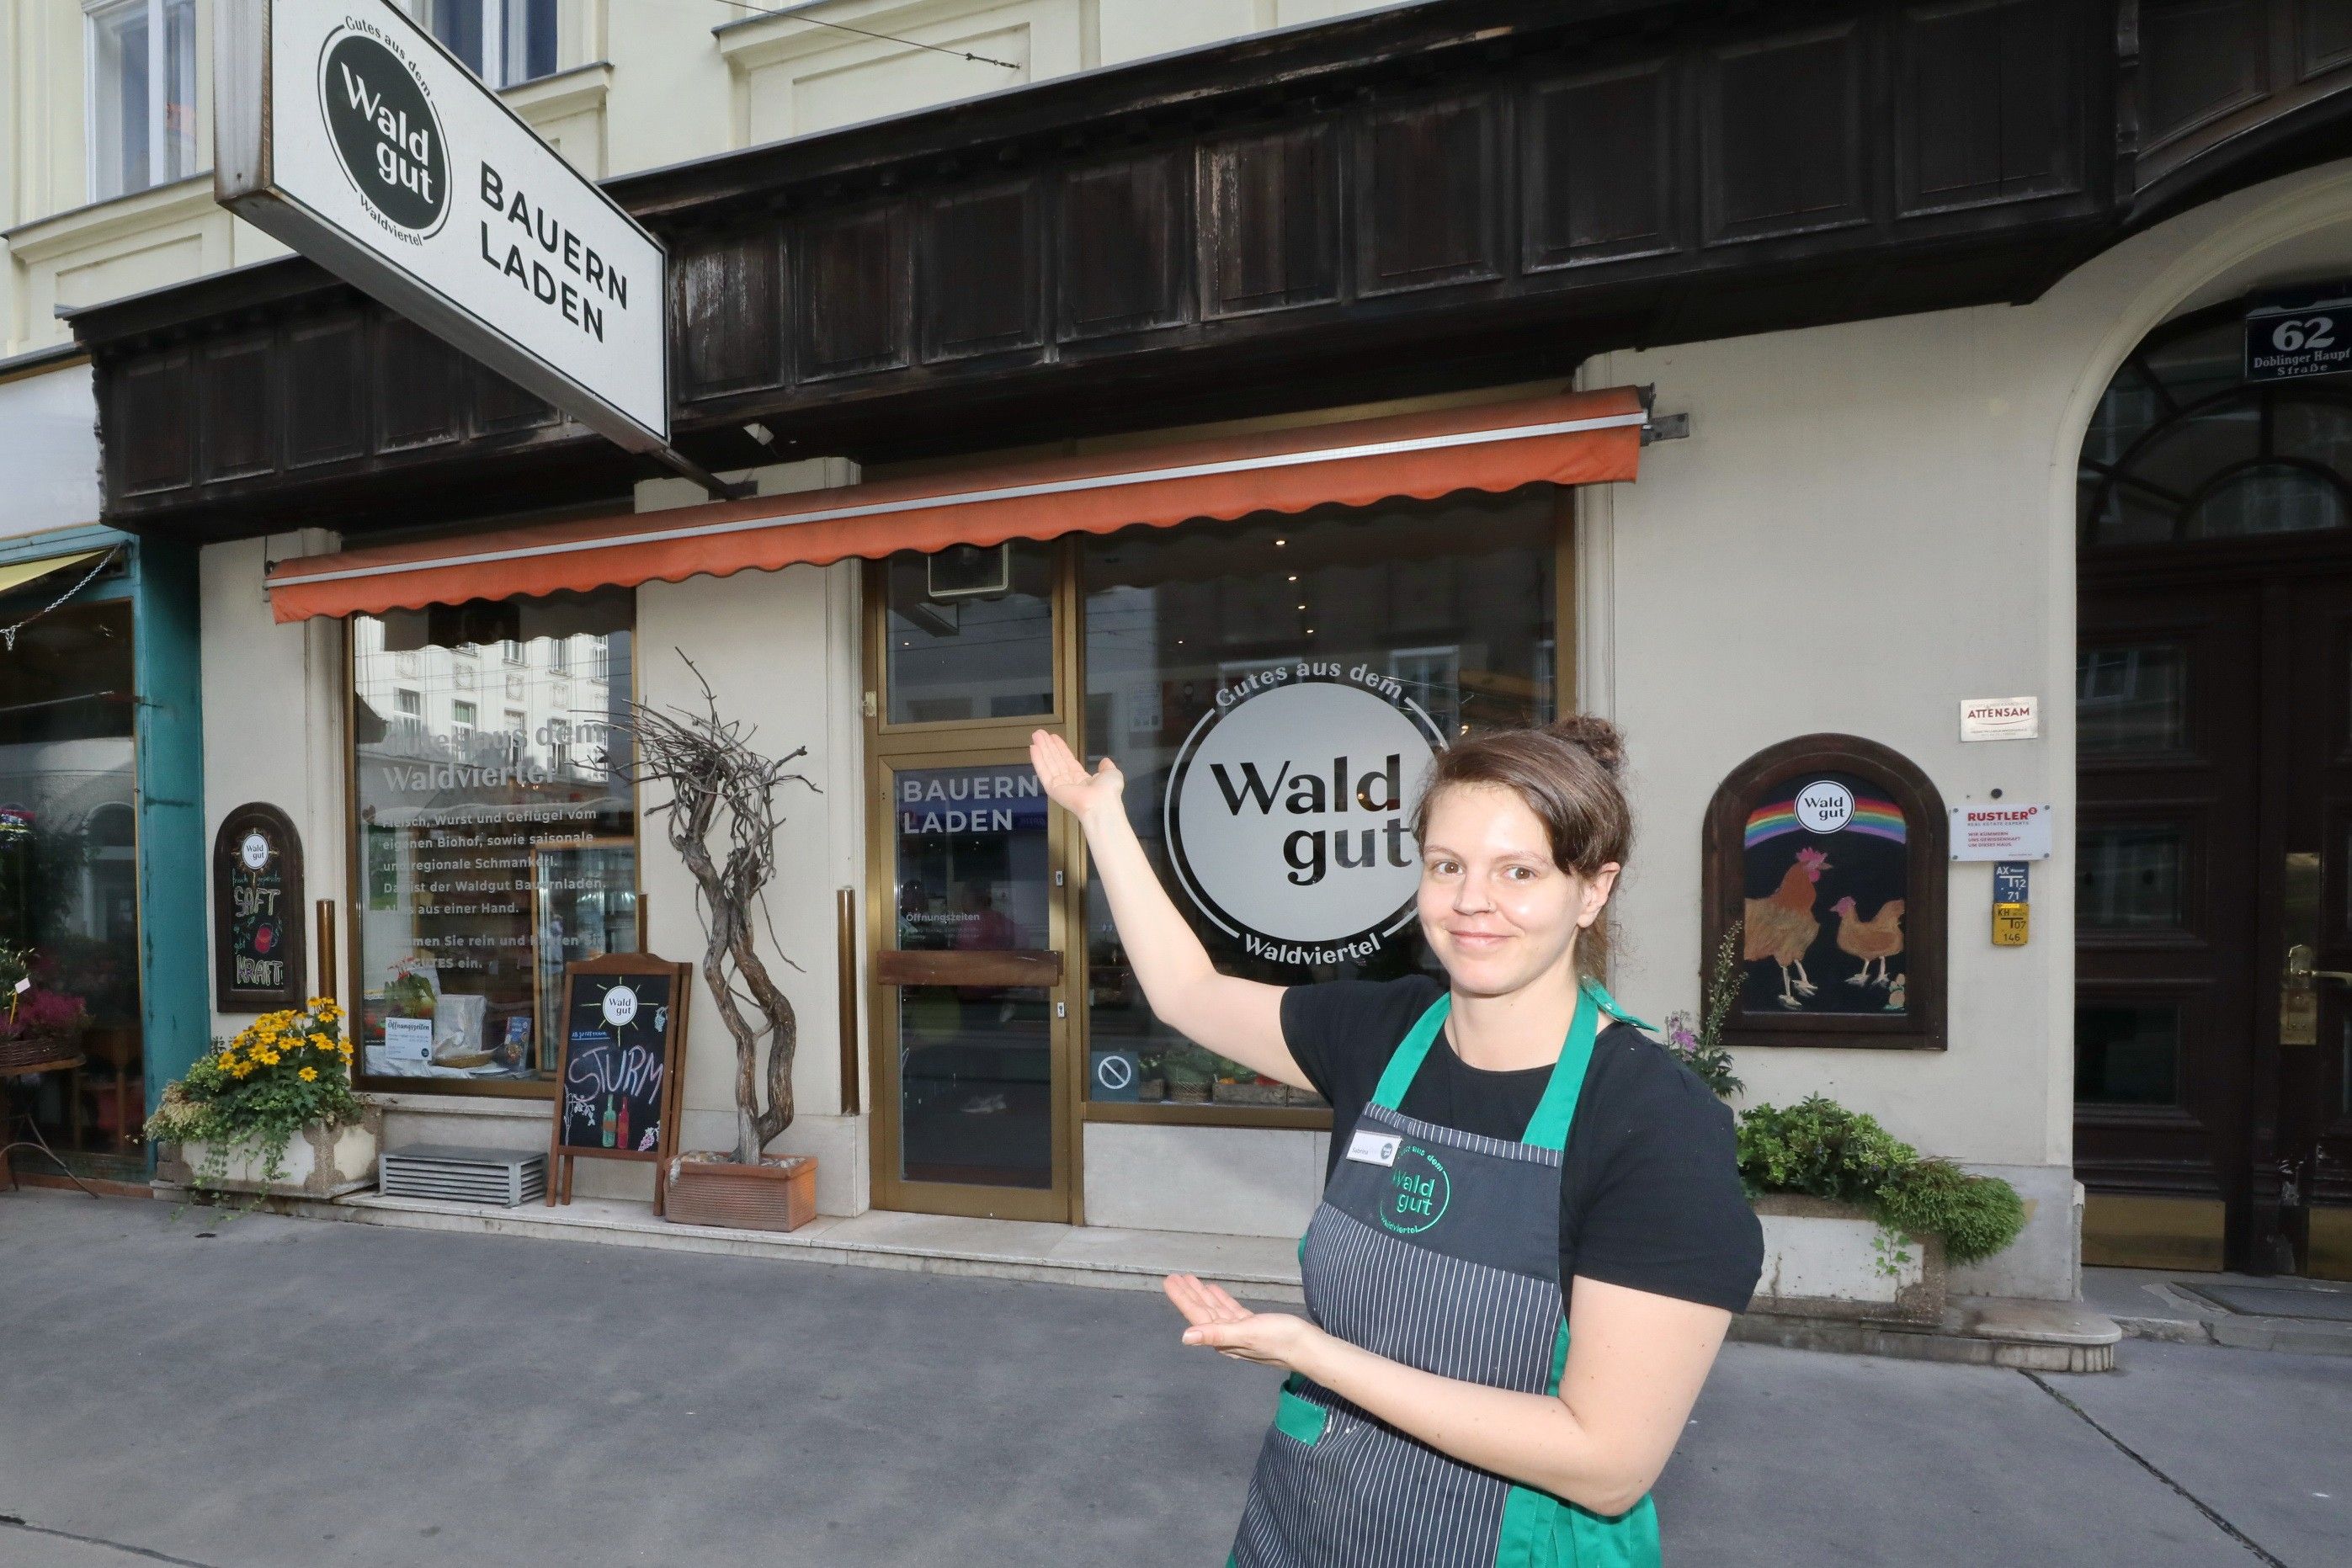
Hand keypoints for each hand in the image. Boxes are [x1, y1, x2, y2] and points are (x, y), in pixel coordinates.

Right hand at [1030, 729, 1124, 822]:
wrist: (1101, 803)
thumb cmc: (1108, 790)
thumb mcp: (1112, 774)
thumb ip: (1106, 767)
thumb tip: (1105, 761)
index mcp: (1082, 779)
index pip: (1068, 760)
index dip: (1060, 748)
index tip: (1053, 737)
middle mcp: (1070, 781)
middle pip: (1056, 760)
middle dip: (1048, 746)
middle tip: (1040, 733)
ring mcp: (1059, 785)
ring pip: (1048, 763)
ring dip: (1042, 749)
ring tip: (1035, 735)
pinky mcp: (1052, 789)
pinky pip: (1043, 772)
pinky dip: (1038, 760)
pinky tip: (1033, 748)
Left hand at [1163, 1273, 1323, 1373]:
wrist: (1307, 1347)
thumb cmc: (1278, 1339)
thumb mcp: (1245, 1333)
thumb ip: (1215, 1333)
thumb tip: (1184, 1338)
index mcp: (1223, 1339)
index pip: (1196, 1316)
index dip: (1182, 1299)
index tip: (1170, 1281)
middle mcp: (1228, 1337)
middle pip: (1203, 1312)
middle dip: (1188, 1294)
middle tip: (1174, 1276)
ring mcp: (1240, 1332)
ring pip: (1215, 1310)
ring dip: (1203, 1295)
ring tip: (1191, 1279)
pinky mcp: (1252, 1326)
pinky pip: (1230, 1311)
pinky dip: (1221, 1300)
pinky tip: (1215, 1290)